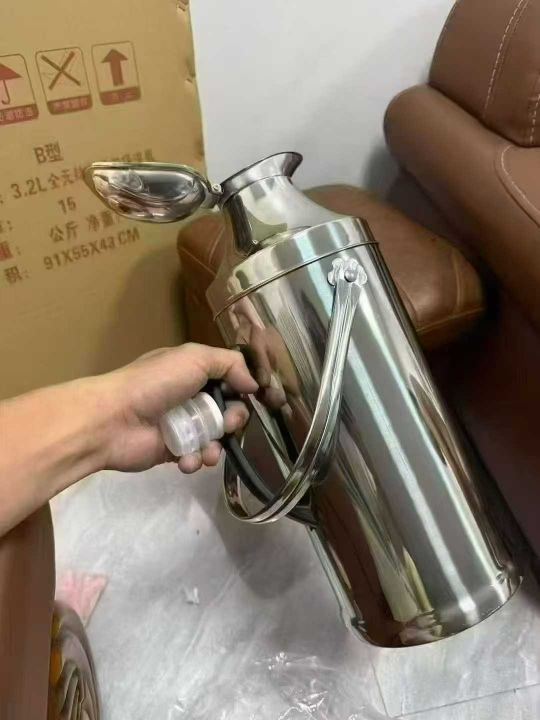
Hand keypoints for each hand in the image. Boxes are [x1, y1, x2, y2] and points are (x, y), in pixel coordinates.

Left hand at [99, 343, 257, 473]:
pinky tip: (186, 459)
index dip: (243, 390)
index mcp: (192, 372)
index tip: (254, 398)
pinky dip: (196, 460)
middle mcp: (190, 397)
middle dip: (233, 420)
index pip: (229, 381)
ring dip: (217, 446)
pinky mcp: (173, 451)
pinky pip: (197, 458)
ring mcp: (182, 426)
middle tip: (226, 424)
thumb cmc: (155, 383)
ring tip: (207, 450)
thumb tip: (254, 384)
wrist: (114, 420)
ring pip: (215, 438)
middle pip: (228, 412)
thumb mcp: (194, 358)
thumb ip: (230, 364)